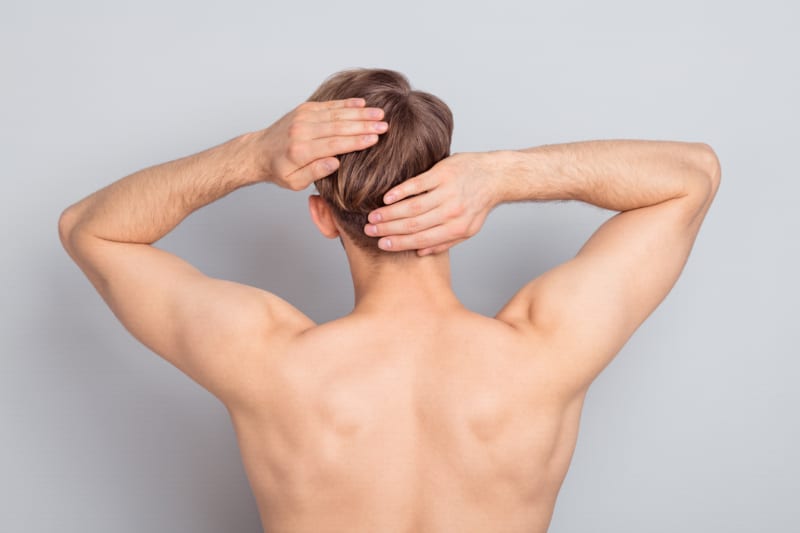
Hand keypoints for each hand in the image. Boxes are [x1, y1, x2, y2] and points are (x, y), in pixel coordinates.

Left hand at [257, 98, 387, 190]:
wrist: (258, 151)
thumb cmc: (278, 170)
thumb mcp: (294, 182)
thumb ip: (314, 173)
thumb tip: (335, 163)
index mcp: (300, 151)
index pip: (334, 144)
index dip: (356, 141)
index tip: (375, 139)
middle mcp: (301, 131)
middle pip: (339, 126)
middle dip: (364, 125)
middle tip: (385, 125)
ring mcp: (303, 117)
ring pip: (336, 113)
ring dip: (360, 113)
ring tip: (380, 114)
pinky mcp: (304, 109)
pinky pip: (329, 105)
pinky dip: (346, 104)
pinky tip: (362, 103)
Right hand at [364, 152, 502, 254]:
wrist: (494, 176)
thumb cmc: (478, 204)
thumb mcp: (467, 229)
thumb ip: (444, 242)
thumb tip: (420, 253)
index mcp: (457, 228)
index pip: (422, 239)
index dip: (400, 243)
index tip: (381, 245)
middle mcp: (452, 212)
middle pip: (414, 224)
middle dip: (389, 229)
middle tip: (370, 231)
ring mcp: (447, 192)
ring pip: (413, 206)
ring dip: (390, 213)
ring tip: (373, 217)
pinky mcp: (443, 173)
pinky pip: (417, 184)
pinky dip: (400, 192)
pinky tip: (386, 198)